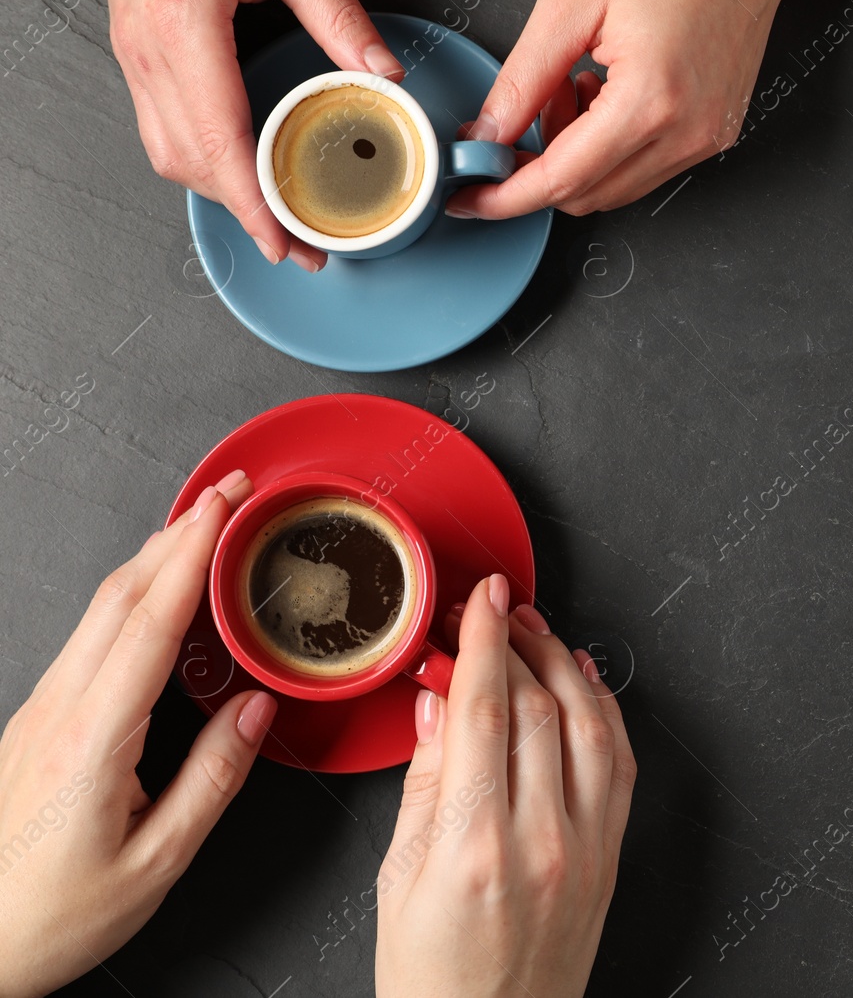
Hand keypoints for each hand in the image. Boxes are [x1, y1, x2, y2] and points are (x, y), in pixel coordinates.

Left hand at [0, 472, 276, 997]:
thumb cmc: (52, 915)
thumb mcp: (158, 860)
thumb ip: (214, 777)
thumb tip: (256, 710)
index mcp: (93, 740)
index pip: (149, 623)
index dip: (190, 556)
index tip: (223, 509)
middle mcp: (59, 712)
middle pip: (119, 597)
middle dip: (176, 532)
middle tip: (227, 492)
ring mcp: (42, 713)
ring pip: (100, 612)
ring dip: (153, 558)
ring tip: (203, 528)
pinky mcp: (40, 724)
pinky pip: (92, 640)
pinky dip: (134, 598)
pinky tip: (160, 598)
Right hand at [103, 0, 405, 271]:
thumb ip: (336, 13)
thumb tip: (382, 72)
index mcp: (182, 22)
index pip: (219, 139)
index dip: (252, 204)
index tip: (284, 242)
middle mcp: (146, 44)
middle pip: (190, 160)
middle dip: (244, 214)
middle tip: (301, 245)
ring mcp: (131, 47)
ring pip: (167, 150)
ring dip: (219, 191)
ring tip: (275, 217)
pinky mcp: (133, 45)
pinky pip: (160, 123)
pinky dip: (200, 158)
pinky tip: (239, 168)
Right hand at [375, 578, 634, 997]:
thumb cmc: (433, 979)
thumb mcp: (396, 880)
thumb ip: (423, 782)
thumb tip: (436, 702)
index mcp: (475, 846)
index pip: (486, 710)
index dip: (484, 640)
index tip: (480, 598)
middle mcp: (542, 840)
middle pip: (539, 707)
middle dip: (517, 642)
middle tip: (494, 610)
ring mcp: (586, 847)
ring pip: (588, 723)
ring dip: (564, 664)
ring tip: (536, 632)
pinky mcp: (611, 856)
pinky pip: (619, 763)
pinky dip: (604, 711)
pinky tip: (584, 682)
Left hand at [445, 0, 805, 218]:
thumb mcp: (569, 3)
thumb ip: (522, 78)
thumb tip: (490, 134)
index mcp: (650, 100)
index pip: (562, 179)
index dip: (508, 195)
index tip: (473, 196)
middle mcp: (686, 132)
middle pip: (587, 195)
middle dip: (540, 168)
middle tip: (525, 114)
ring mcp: (705, 139)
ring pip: (615, 189)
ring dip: (577, 158)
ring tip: (575, 88)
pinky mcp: (715, 135)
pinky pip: (646, 170)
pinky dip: (610, 150)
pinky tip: (606, 96)